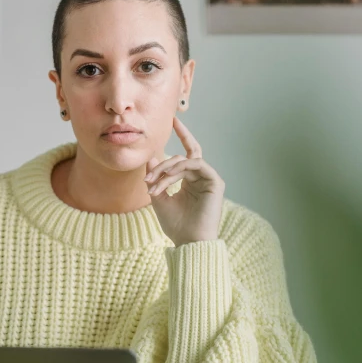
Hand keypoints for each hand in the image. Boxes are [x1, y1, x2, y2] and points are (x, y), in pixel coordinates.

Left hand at [144, 116, 224, 246]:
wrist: (188, 242)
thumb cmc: (175, 225)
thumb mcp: (159, 198)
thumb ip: (156, 178)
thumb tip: (150, 158)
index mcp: (190, 180)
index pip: (187, 153)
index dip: (183, 135)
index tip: (174, 120)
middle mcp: (201, 177)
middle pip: (181, 157)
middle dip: (162, 165)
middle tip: (147, 179)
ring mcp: (210, 179)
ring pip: (186, 161)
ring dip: (167, 170)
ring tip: (154, 184)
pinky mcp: (216, 182)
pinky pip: (196, 164)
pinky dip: (180, 168)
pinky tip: (168, 177)